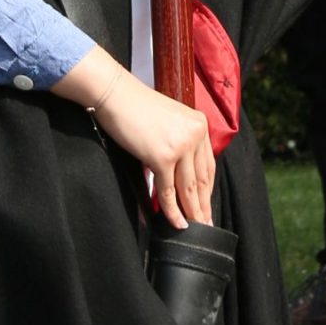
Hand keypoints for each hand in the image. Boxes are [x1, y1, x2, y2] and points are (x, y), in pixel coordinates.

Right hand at [55, 51, 213, 227]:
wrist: (117, 95)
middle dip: (202, 205)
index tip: (206, 205)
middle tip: (205, 224)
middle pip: (201, 179)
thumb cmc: (138, 107)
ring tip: (194, 228)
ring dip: (191, 212)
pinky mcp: (163, 158)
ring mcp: (180, 146)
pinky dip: (172, 211)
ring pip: (188, 189)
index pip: (208, 164)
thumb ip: (182, 141)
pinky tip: (176, 223)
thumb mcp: (171, 120)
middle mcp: (194, 134)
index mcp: (199, 123)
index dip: (207, 189)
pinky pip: (168, 192)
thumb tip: (183, 173)